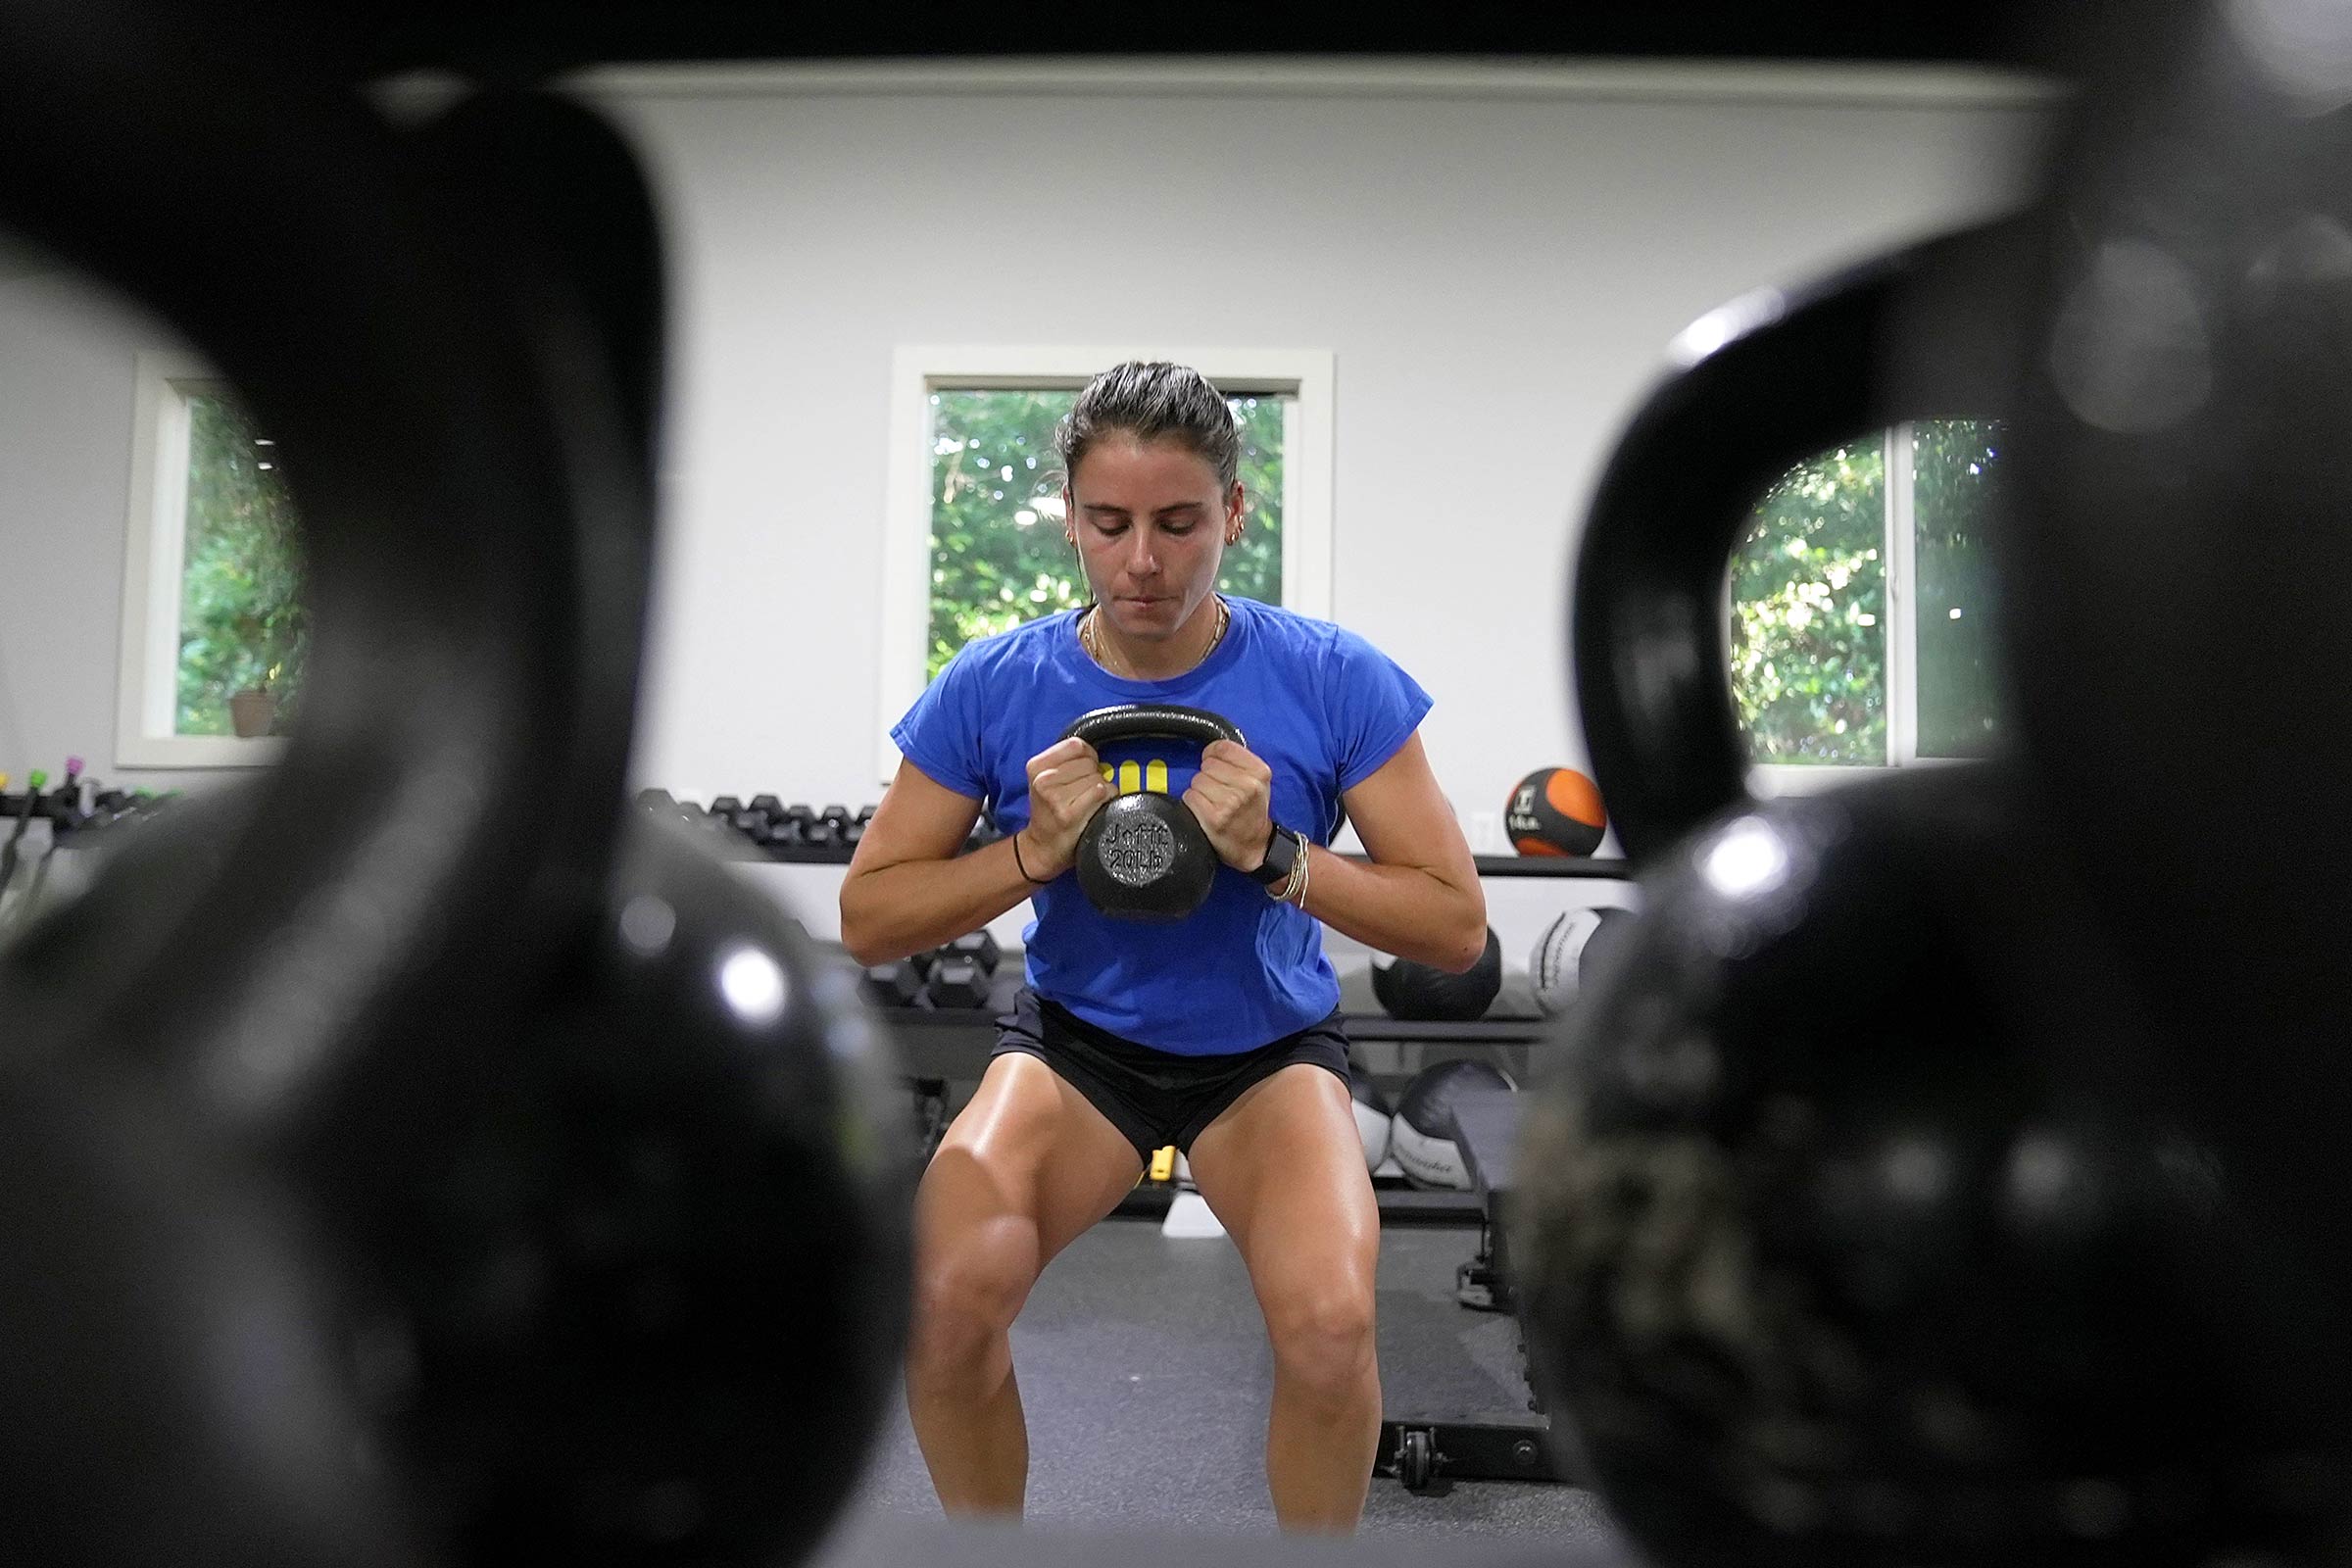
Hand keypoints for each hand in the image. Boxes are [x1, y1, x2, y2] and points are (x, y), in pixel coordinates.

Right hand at [1019, 736, 1114, 879]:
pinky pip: (1101, 793)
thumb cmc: (1048, 811)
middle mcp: (1044, 780)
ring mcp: (1056, 798)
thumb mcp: (1044, 779)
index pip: (1076, 745)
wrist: (1042, 847)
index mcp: (1036, 766)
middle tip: (1082, 791)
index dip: (1088, 756)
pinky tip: (1093, 808)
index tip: (1084, 769)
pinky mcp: (1070, 814)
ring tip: (1086, 801)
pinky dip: (1105, 800)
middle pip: (1090, 762)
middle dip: (1094, 775)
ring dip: (1100, 790)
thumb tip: (1093, 751)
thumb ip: (1065, 760)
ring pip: (1098, 778)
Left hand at [1183, 739, 1275, 871]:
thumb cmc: (1253, 811)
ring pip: (1197, 780)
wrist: (1255, 846)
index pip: (1222, 748)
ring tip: (1214, 801)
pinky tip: (1207, 810)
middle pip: (1207, 764)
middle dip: (1209, 776)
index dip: (1213, 754)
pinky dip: (1194, 803)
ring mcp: (1229, 802)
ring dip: (1201, 791)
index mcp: (1259, 772)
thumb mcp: (1258, 781)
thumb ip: (1239, 761)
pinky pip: (1190, 797)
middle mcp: (1246, 786)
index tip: (1215, 764)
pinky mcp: (1213, 817)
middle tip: (1220, 790)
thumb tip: (1212, 749)